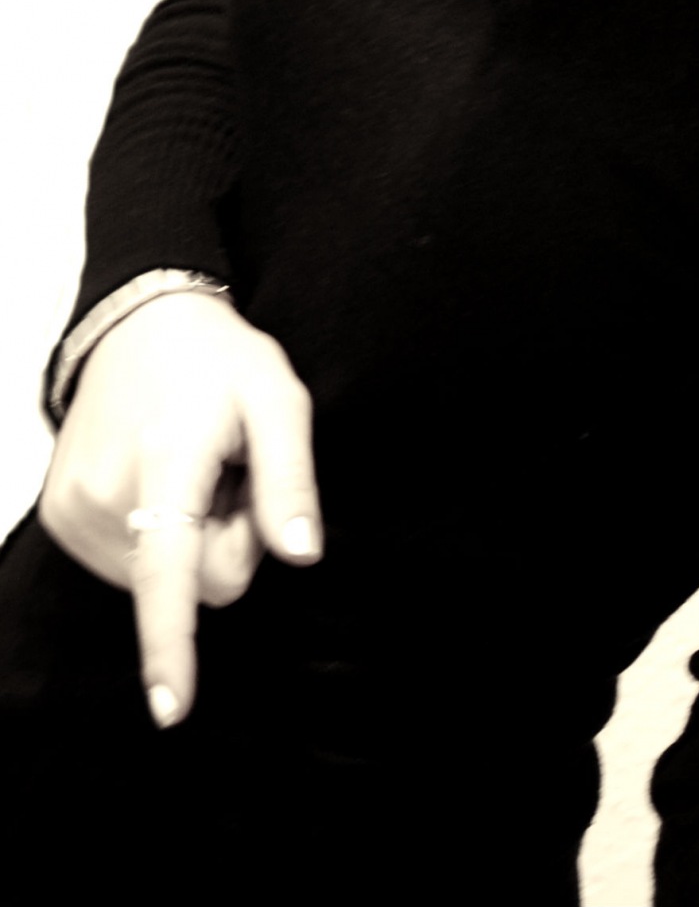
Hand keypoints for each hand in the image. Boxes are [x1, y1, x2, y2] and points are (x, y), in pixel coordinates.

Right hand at [38, 290, 321, 728]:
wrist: (140, 324)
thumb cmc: (220, 361)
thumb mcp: (279, 399)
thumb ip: (290, 479)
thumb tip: (302, 554)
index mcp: (168, 460)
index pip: (170, 570)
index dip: (173, 643)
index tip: (171, 707)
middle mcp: (107, 491)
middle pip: (195, 582)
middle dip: (227, 541)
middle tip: (230, 473)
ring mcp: (75, 507)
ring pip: (163, 581)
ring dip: (191, 537)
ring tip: (193, 469)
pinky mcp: (62, 516)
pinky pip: (132, 566)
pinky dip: (159, 535)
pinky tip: (163, 479)